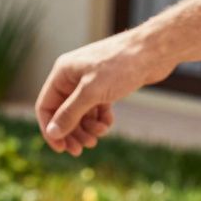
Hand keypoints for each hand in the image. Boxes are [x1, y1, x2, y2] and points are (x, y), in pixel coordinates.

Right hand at [35, 30, 173, 155]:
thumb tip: (52, 133)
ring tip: (98, 136)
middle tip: (80, 150)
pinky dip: (100, 119)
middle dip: (71, 132)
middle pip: (63, 113)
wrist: (155, 50)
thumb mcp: (91, 92)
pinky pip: (96, 109)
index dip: (50, 129)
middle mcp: (72, 77)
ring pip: (80, 113)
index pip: (46, 106)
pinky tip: (108, 124)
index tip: (61, 149)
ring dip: (87, 128)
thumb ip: (69, 114)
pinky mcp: (106, 86)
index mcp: (62, 73)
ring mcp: (89, 81)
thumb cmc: (121, 65)